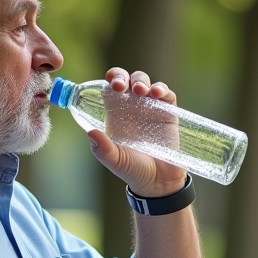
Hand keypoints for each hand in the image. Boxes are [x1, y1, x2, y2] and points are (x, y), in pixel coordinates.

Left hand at [88, 68, 187, 197]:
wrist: (158, 182)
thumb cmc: (132, 170)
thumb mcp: (114, 160)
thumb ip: (102, 148)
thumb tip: (90, 132)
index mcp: (116, 114)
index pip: (109, 88)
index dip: (108, 81)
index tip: (109, 85)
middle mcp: (132, 107)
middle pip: (126, 79)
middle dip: (122, 76)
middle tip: (121, 86)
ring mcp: (150, 108)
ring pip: (144, 82)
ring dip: (141, 81)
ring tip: (140, 91)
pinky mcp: (168, 112)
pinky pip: (166, 94)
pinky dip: (162, 89)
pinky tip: (157, 93)